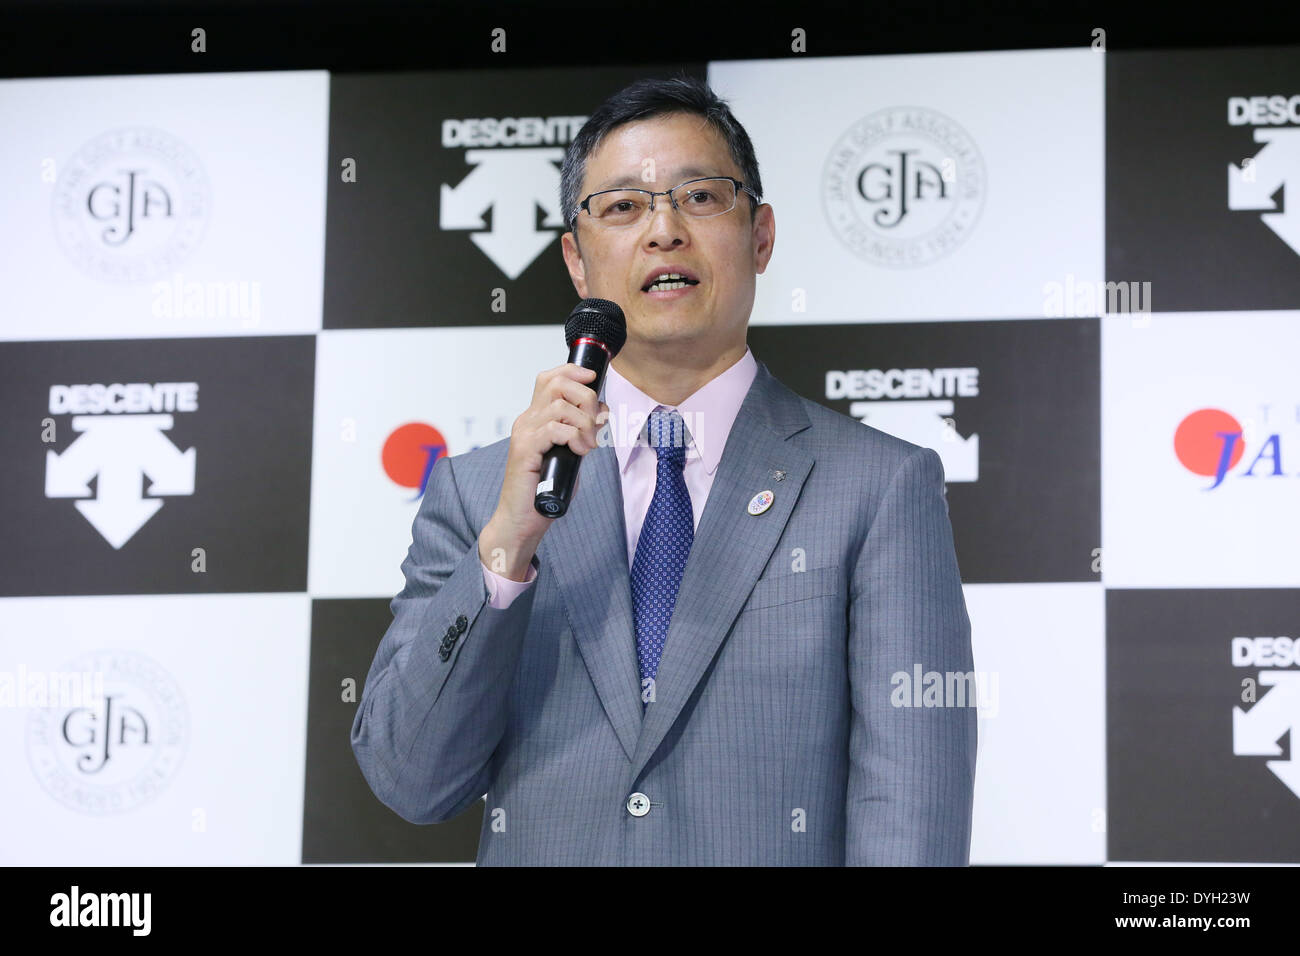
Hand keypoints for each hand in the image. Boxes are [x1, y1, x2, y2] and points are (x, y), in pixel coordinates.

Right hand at [478, 363, 608, 579]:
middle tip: (596, 423)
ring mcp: (524, 433)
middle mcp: (527, 420)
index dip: (574, 372)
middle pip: (557, 384)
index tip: (594, 379)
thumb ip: (582, 431)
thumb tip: (602, 413)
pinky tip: (579, 452)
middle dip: (586, 398)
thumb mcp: (571, 452)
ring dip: (584, 424)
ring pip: (560, 406)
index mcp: (535, 417)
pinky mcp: (525, 449)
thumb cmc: (545, 488)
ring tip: (588, 445)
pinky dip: (574, 437)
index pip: (550, 378)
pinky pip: (555, 429)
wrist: (522, 519)